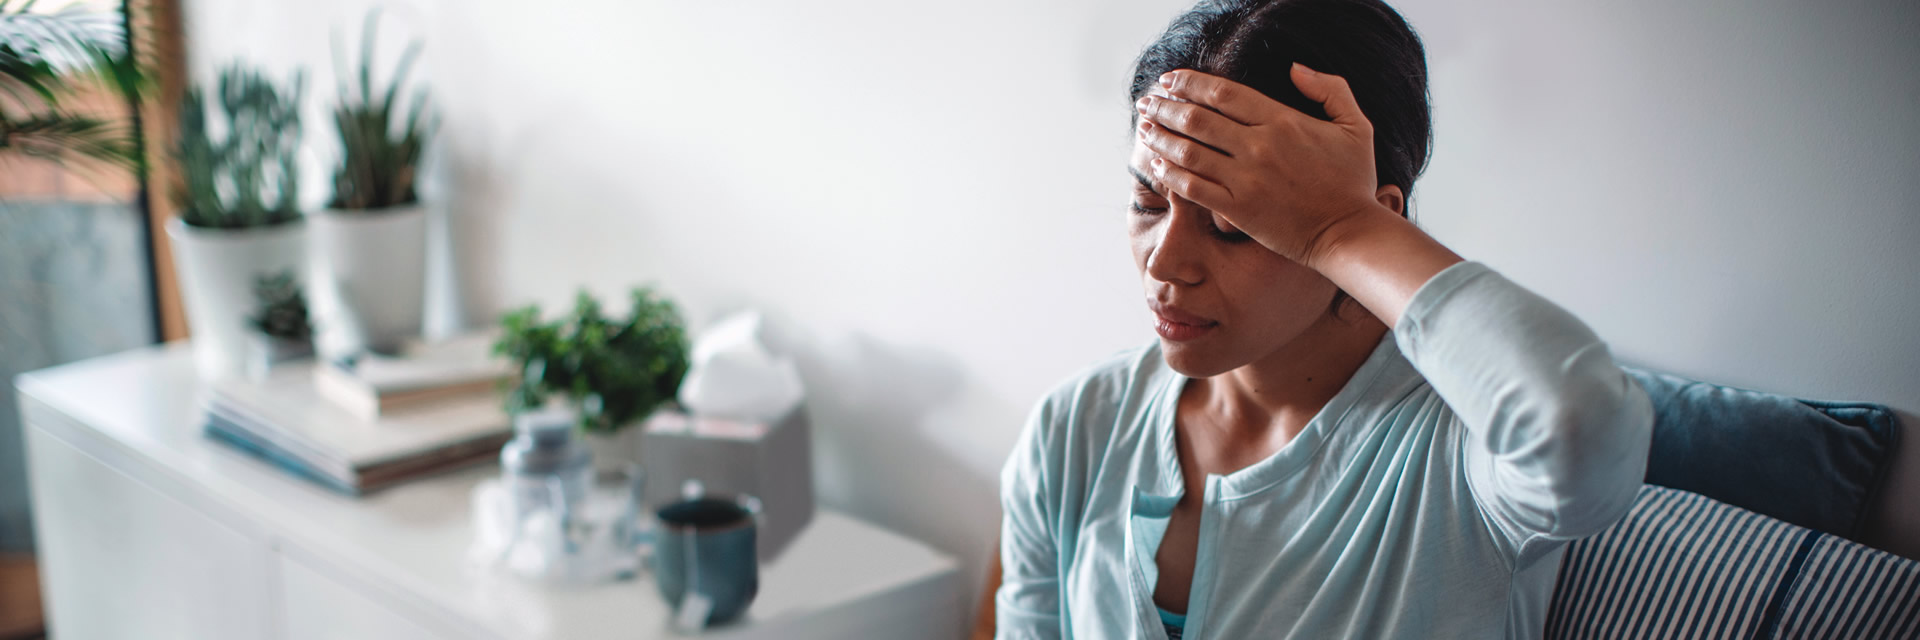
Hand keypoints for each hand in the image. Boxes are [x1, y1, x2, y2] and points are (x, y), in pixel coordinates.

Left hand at [1135, 64, 1391, 269]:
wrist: (1349, 233)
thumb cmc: (1354, 181)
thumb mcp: (1356, 125)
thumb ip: (1329, 89)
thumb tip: (1295, 68)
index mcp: (1282, 121)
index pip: (1223, 93)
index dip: (1190, 83)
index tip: (1169, 80)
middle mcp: (1259, 147)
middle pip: (1198, 119)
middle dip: (1165, 107)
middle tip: (1146, 103)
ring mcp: (1246, 180)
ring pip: (1189, 152)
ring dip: (1161, 137)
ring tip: (1145, 128)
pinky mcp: (1239, 210)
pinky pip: (1194, 189)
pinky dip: (1171, 174)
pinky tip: (1158, 164)